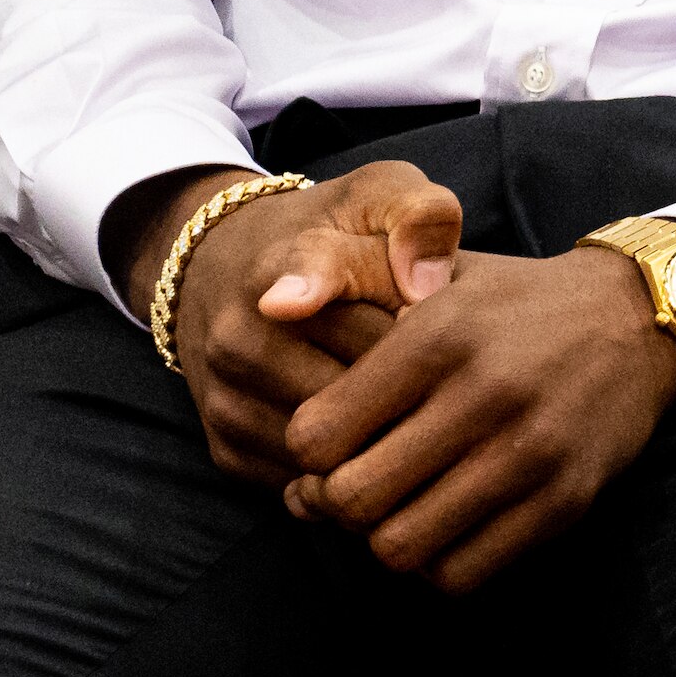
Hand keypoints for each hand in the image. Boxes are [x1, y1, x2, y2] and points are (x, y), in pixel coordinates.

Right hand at [136, 161, 465, 485]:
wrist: (222, 271)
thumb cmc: (331, 234)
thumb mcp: (377, 193)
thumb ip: (418, 214)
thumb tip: (427, 285)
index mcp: (283, 266)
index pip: (312, 278)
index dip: (325, 295)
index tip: (310, 305)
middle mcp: (240, 338)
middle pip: (360, 383)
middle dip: (417, 381)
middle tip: (453, 371)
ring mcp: (228, 400)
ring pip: (334, 445)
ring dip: (386, 434)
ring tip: (422, 405)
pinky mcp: (228, 452)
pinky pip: (309, 482)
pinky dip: (351, 470)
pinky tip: (382, 439)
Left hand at [280, 247, 675, 592]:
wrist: (641, 319)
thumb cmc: (517, 304)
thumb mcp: (440, 275)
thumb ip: (356, 286)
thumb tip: (272, 309)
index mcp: (441, 334)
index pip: (317, 435)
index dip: (304, 454)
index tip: (325, 448)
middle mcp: (485, 393)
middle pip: (353, 499)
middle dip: (335, 505)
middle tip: (350, 488)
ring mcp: (530, 453)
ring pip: (402, 546)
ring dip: (385, 538)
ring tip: (397, 509)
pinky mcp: (566, 499)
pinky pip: (464, 573)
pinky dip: (438, 564)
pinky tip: (445, 526)